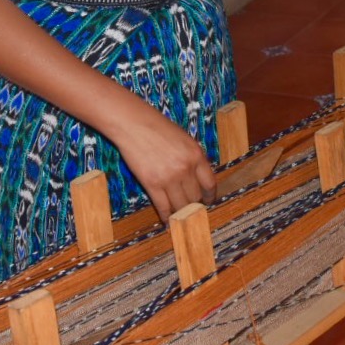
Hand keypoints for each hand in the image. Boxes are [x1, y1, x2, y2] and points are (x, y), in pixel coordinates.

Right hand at [111, 106, 217, 221]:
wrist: (134, 124)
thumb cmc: (158, 127)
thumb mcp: (184, 139)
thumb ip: (193, 158)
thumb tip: (199, 178)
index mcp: (196, 155)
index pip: (210, 183)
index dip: (210, 196)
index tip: (208, 201)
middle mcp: (186, 169)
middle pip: (195, 197)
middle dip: (194, 205)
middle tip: (190, 209)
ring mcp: (169, 178)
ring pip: (181, 205)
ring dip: (181, 213)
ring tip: (179, 216)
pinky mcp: (152, 184)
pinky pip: (163, 207)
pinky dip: (166, 216)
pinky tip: (167, 220)